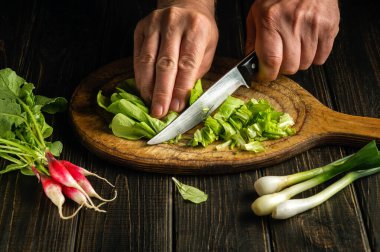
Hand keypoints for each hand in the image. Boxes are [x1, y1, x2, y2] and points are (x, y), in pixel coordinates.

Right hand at [134, 0, 217, 117]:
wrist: (186, 4)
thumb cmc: (199, 30)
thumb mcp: (208, 49)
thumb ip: (196, 72)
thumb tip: (181, 98)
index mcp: (196, 29)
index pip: (187, 64)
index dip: (180, 88)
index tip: (176, 107)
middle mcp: (174, 23)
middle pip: (166, 64)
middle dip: (162, 92)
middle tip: (159, 111)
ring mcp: (155, 23)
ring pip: (148, 60)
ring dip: (147, 86)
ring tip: (149, 103)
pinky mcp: (141, 27)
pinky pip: (138, 55)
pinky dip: (140, 75)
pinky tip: (143, 88)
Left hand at [245, 0, 339, 80]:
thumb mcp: (257, 12)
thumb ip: (252, 39)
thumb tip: (251, 63)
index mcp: (271, 20)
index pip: (271, 60)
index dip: (268, 74)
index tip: (265, 75)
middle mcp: (292, 23)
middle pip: (290, 66)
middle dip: (283, 67)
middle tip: (281, 58)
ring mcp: (313, 25)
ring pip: (306, 64)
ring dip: (299, 61)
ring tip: (295, 47)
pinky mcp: (329, 26)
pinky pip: (321, 58)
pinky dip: (314, 57)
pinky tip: (308, 44)